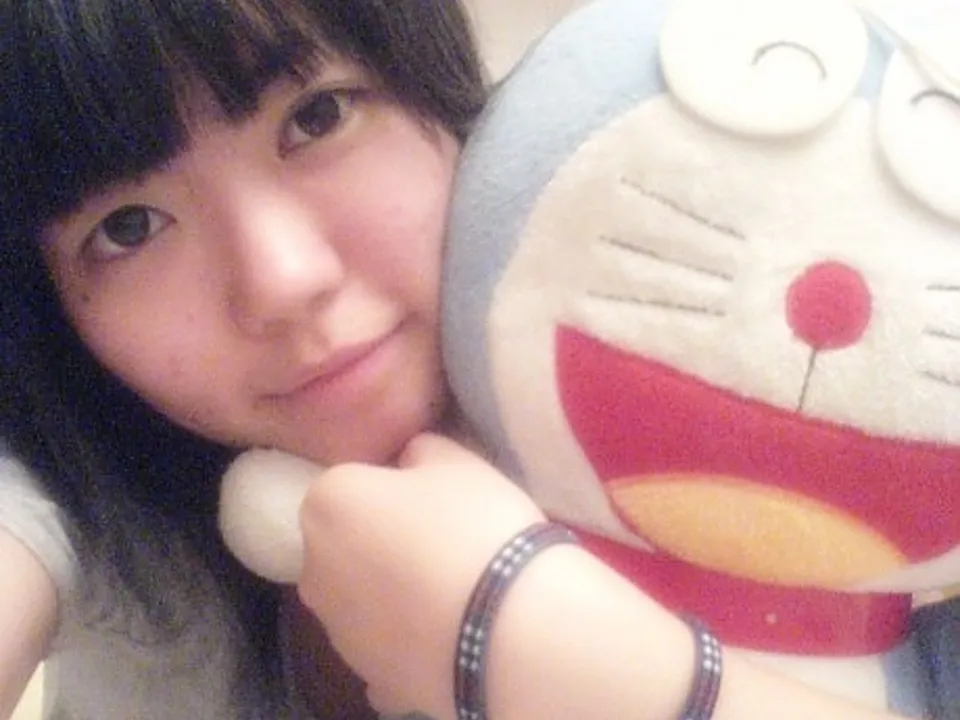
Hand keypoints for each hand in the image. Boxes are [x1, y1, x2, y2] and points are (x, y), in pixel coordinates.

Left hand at [296, 433, 544, 718]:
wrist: (504, 632)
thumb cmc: (474, 526)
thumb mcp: (457, 460)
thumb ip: (420, 450)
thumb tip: (407, 464)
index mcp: (327, 502)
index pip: (353, 479)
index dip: (394, 485)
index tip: (434, 496)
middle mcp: (313, 565)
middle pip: (347, 538)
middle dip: (381, 537)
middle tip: (441, 539)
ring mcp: (334, 626)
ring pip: (360, 592)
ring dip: (390, 587)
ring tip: (450, 589)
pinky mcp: (364, 671)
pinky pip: (383, 637)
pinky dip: (405, 632)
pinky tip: (446, 629)